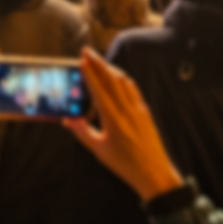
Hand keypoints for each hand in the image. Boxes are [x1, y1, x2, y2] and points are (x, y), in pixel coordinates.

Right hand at [65, 50, 182, 199]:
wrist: (154, 172)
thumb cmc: (125, 164)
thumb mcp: (99, 150)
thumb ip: (82, 132)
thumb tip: (68, 119)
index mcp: (113, 119)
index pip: (99, 90)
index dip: (90, 74)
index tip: (82, 60)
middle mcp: (126, 110)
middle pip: (111, 79)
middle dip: (98, 63)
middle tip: (87, 51)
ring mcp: (138, 109)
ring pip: (123, 81)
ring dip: (110, 68)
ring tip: (99, 61)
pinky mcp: (145, 112)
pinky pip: (133, 89)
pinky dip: (123, 79)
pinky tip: (118, 77)